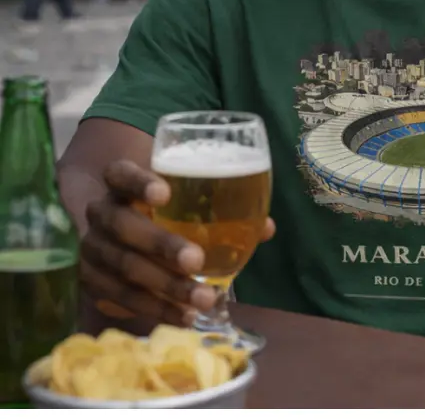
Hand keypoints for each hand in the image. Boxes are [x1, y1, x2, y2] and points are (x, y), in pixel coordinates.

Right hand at [80, 159, 275, 325]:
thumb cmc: (163, 210)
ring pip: (125, 268)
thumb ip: (222, 206)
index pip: (120, 173)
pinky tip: (186, 317)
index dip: (139, 182)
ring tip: (204, 299)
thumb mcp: (184, 199)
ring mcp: (93, 249)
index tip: (166, 193)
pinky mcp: (92, 282)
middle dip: (161, 244)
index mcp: (121, 183)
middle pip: (123, 226)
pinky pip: (123, 299)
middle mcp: (102, 212)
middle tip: (196, 261)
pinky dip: (156, 310)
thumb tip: (266, 228)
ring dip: (166, 287)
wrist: (117, 234)